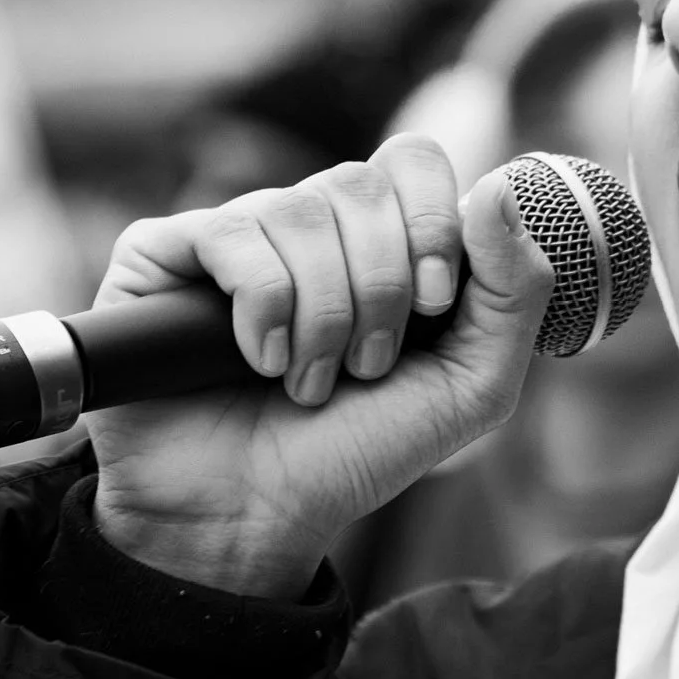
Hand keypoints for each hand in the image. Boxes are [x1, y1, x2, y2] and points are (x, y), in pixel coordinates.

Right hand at [83, 133, 553, 597]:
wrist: (254, 517)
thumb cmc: (355, 451)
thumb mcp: (470, 386)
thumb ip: (513, 291)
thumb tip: (501, 187)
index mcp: (379, 236)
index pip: (413, 161)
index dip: (430, 223)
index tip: (433, 305)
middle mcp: (306, 222)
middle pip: (360, 184)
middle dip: (380, 290)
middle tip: (365, 367)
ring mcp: (236, 233)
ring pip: (299, 210)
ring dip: (322, 315)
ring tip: (308, 382)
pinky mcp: (164, 253)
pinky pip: (230, 233)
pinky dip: (262, 307)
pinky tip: (256, 359)